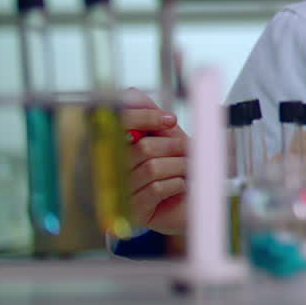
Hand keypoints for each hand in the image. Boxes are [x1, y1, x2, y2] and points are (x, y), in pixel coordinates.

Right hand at [122, 88, 188, 234]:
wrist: (192, 204)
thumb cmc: (177, 169)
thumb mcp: (167, 137)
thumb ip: (150, 115)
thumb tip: (130, 92)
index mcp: (116, 149)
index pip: (118, 127)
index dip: (144, 118)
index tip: (170, 120)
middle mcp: (112, 172)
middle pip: (143, 148)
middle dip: (174, 147)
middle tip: (189, 151)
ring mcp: (121, 195)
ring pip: (152, 168)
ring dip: (180, 167)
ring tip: (186, 170)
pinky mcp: (134, 212)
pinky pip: (158, 189)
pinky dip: (177, 184)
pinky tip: (180, 187)